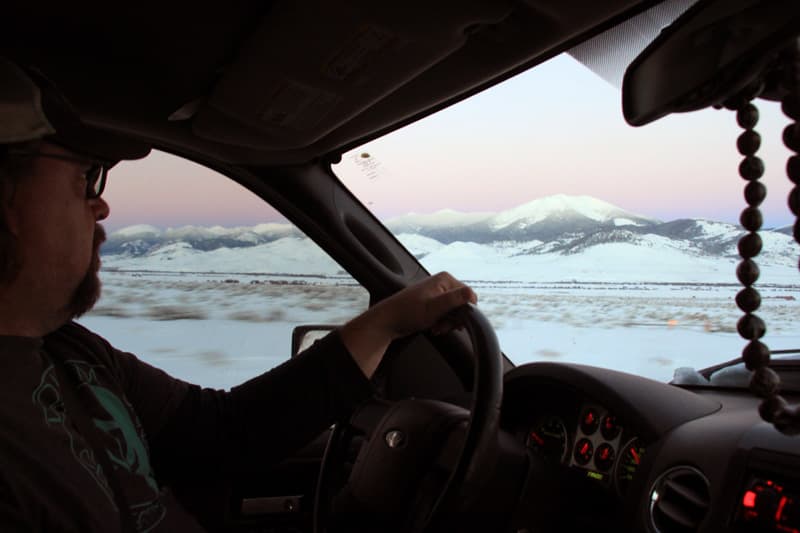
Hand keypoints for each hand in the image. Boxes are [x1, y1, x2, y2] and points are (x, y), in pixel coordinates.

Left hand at [340, 272, 476, 377]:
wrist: (388, 321)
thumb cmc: (408, 313)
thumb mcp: (434, 308)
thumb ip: (454, 300)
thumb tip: (472, 293)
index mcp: (445, 279)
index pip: (469, 297)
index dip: (464, 313)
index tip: (453, 323)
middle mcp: (443, 283)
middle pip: (462, 305)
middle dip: (454, 320)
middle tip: (441, 326)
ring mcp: (438, 293)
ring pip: (454, 312)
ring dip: (448, 323)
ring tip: (435, 328)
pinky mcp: (433, 303)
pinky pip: (446, 314)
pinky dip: (442, 323)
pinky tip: (433, 328)